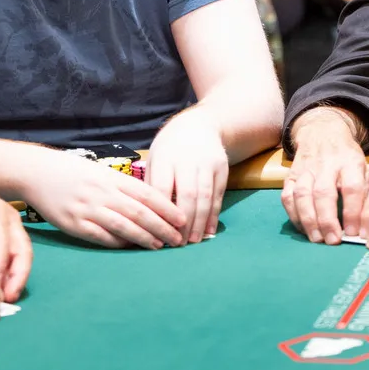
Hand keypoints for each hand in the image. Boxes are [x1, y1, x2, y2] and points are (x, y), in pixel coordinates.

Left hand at [0, 177, 32, 301]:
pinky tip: (1, 292)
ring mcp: (12, 227)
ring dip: (17, 278)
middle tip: (7, 298)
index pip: (1, 239)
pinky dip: (11, 276)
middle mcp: (8, 217)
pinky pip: (16, 259)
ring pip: (23, 255)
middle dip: (17, 275)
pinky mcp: (10, 238)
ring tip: (6, 299)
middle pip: (21, 248)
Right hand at [24, 150, 186, 248]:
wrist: (37, 172)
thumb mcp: (99, 172)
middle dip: (162, 227)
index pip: (146, 194)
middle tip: (178, 239)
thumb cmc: (72, 172)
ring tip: (160, 245)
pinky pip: (101, 237)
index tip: (182, 219)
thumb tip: (149, 203)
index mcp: (111, 178)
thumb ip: (122, 185)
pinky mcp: (74, 224)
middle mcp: (102, 193)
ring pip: (123, 226)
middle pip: (139, 213)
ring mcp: (87, 209)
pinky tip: (130, 248)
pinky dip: (118, 243)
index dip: (167, 208)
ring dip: (144, 238)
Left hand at [148, 109, 229, 242]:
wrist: (199, 125)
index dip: (162, 212)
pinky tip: (208, 230)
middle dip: (184, 223)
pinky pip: (218, 195)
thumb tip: (146, 217)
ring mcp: (207, 163)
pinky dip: (213, 215)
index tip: (158, 232)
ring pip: (205, 196)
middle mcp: (187, 159)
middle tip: (179, 244)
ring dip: (200, 222)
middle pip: (187, 194)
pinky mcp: (222, 168)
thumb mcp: (155, 158)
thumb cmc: (170, 147)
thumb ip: (152, 183)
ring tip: (194, 241)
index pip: (162, 187)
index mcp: (165, 157)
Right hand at [281, 107, 368, 244]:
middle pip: (323, 193)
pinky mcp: (291, 175)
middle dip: (327, 220)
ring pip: (302, 195)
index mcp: (349, 163)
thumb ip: (364, 195)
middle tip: (333, 240)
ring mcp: (306, 170)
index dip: (352, 212)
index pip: (351, 188)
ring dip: (308, 219)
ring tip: (316, 238)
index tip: (354, 233)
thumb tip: (364, 227)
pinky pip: (287, 196)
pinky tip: (302, 228)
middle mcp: (326, 165)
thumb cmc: (347, 159)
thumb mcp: (363, 170)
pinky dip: (293, 214)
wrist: (322, 133)